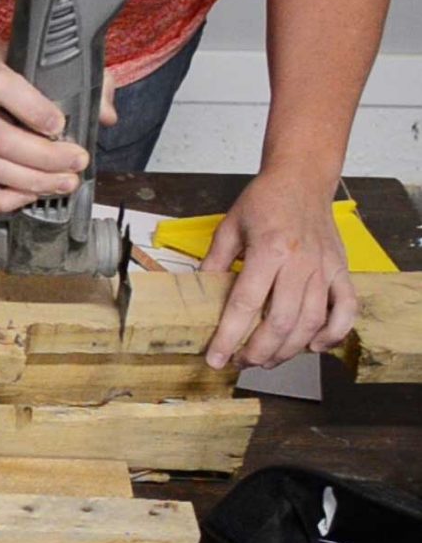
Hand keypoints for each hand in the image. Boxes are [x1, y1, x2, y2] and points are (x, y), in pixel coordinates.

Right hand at [0, 47, 117, 211]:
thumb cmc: (14, 74)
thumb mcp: (42, 65)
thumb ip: (78, 83)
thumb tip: (105, 116)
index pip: (0, 87)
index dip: (32, 109)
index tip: (60, 126)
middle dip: (43, 157)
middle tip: (77, 163)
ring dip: (31, 181)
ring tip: (64, 183)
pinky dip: (2, 200)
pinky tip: (30, 196)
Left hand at [202, 170, 357, 369]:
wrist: (302, 179)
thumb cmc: (265, 202)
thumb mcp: (229, 228)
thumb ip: (214, 263)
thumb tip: (197, 295)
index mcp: (269, 250)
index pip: (245, 304)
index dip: (228, 337)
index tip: (215, 359)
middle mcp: (300, 263)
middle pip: (280, 322)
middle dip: (257, 351)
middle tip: (240, 363)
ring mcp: (324, 268)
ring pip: (311, 323)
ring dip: (287, 350)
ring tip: (266, 361)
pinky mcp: (341, 270)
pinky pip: (346, 309)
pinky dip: (333, 334)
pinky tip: (313, 347)